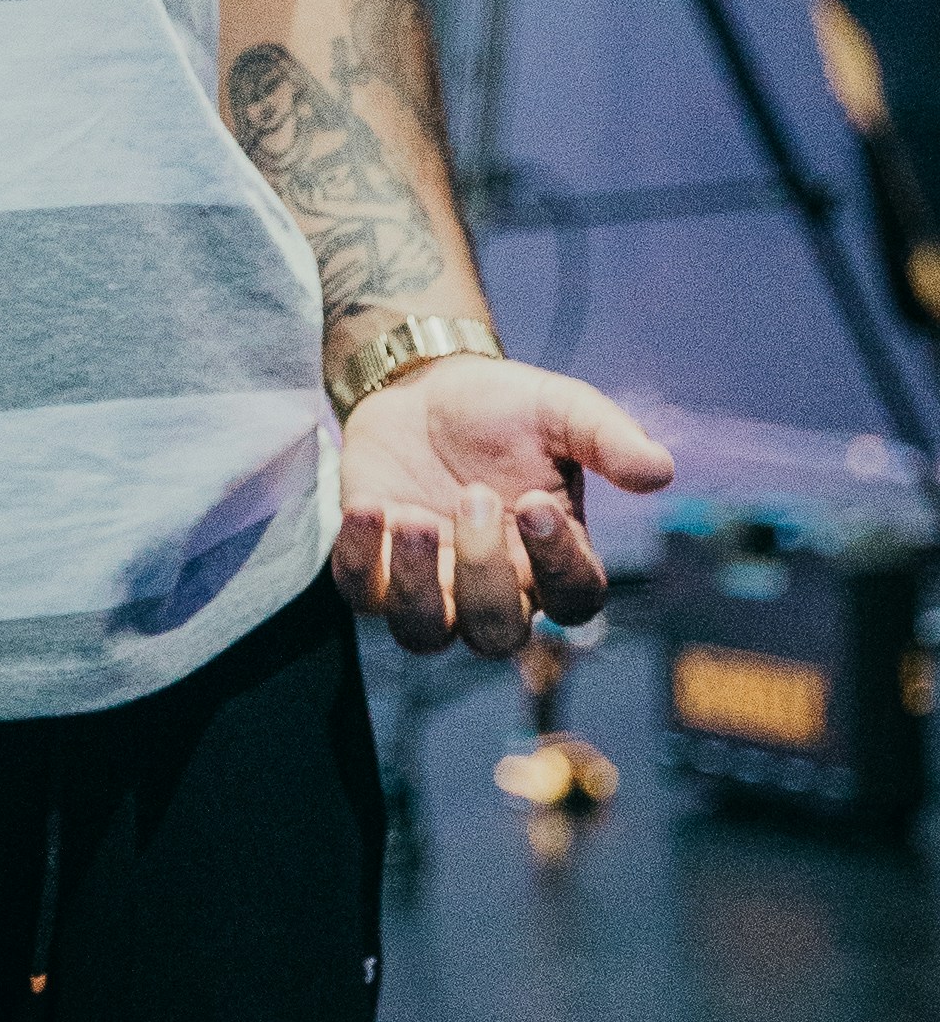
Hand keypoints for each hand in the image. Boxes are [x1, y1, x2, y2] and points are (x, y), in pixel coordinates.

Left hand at [331, 355, 672, 657]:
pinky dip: (360, 560)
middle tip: (474, 497)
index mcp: (553, 560)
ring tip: (411, 516)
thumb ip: (609, 438)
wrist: (425, 385)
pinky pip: (360, 595)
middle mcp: (495, 588)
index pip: (574, 600)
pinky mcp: (371, 567)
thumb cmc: (505, 410)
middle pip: (496, 635)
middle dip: (483, 575)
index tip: (537, 503)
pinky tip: (367, 508)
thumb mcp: (562, 409)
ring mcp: (429, 586)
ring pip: (424, 634)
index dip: (559, 566)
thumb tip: (661, 471)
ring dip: (415, 586)